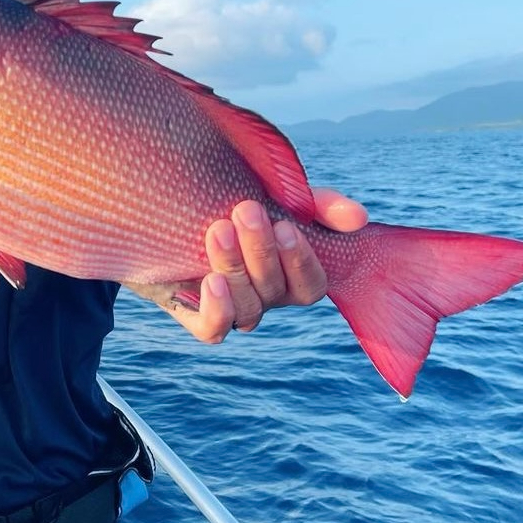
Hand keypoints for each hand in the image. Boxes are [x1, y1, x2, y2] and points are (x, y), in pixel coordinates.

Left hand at [168, 188, 367, 342]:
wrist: (163, 204)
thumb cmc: (230, 198)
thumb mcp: (276, 192)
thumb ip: (319, 204)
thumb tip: (358, 218)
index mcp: (286, 273)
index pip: (310, 285)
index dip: (302, 263)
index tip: (287, 225)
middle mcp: (262, 295)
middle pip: (274, 290)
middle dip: (261, 251)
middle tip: (245, 210)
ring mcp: (229, 306)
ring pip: (245, 307)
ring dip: (234, 267)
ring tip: (217, 229)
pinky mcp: (192, 311)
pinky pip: (214, 330)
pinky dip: (217, 310)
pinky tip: (209, 281)